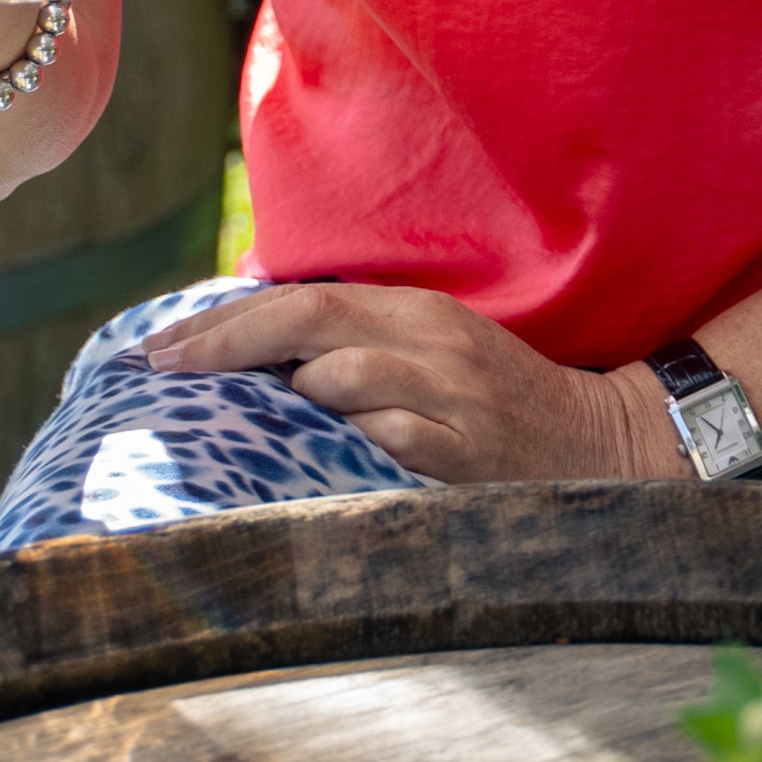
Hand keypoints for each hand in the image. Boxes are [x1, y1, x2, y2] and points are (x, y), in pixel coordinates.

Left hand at [137, 283, 673, 485]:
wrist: (600, 442)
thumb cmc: (495, 400)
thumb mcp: (428, 349)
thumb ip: (353, 337)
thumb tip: (252, 322)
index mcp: (415, 312)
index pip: (302, 300)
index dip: (224, 319)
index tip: (160, 346)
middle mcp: (431, 343)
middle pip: (311, 324)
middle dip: (225, 345)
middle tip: (161, 369)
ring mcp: (450, 398)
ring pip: (346, 377)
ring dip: (283, 393)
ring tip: (227, 417)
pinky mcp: (468, 453)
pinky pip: (392, 440)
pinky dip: (346, 441)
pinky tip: (308, 461)